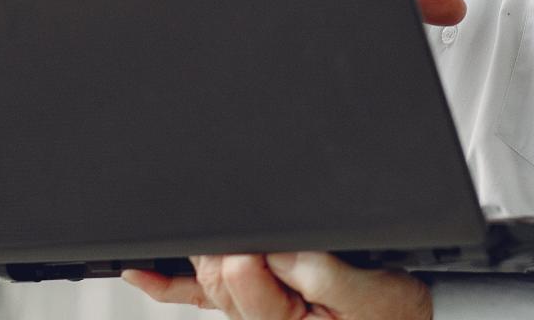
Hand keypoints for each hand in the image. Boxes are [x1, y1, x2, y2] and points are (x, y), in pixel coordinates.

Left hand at [122, 252, 431, 318]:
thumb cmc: (394, 314)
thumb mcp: (375, 293)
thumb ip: (323, 272)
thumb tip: (277, 246)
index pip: (241, 272)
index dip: (252, 242)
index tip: (278, 235)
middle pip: (217, 270)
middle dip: (232, 242)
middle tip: (265, 228)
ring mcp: (249, 314)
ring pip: (207, 274)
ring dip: (209, 250)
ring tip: (212, 222)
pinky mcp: (248, 305)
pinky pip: (197, 298)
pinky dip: (164, 284)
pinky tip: (139, 271)